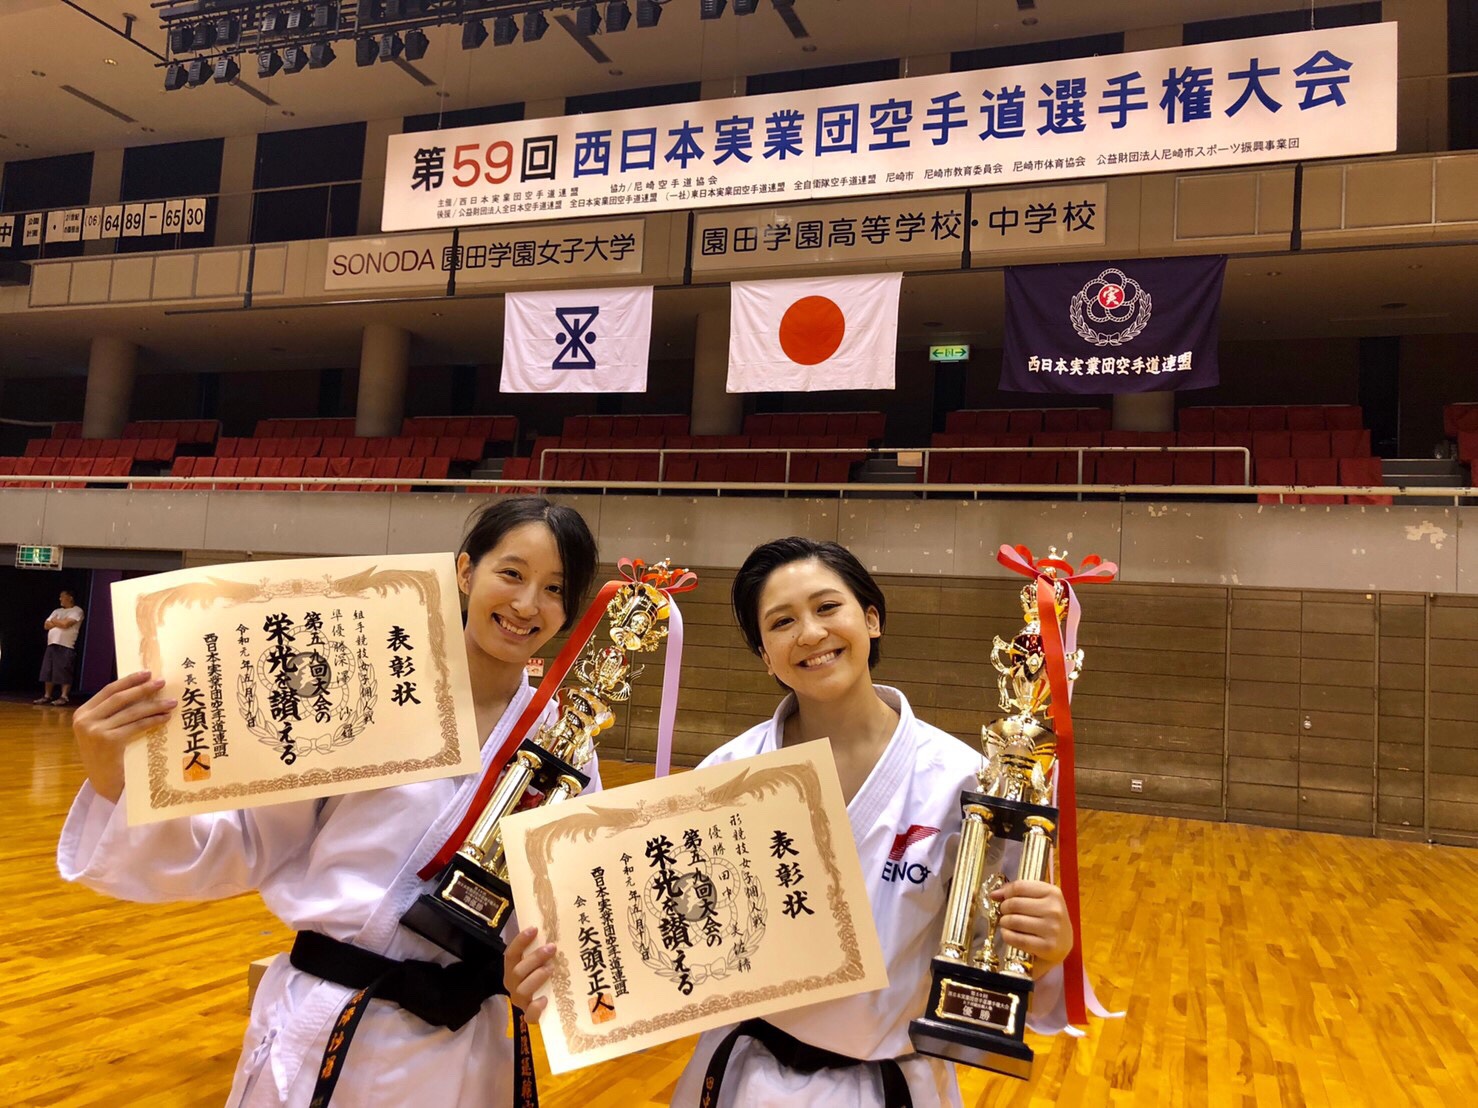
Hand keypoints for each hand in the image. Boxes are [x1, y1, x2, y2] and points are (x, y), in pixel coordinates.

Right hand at [72, 671, 176, 802]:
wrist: (104, 782)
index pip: (108, 691)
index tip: (146, 673)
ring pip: (131, 712)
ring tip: (172, 702)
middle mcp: (85, 720)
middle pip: (119, 698)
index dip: (128, 680)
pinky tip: (165, 718)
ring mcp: (95, 731)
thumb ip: (114, 712)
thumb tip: (142, 688)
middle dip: (143, 688)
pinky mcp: (108, 741)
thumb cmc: (108, 754)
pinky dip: (153, 720)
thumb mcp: (103, 729)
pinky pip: (136, 725)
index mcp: (82, 714)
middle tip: (162, 682)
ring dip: (154, 705)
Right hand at [504, 926, 556, 1019]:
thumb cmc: (542, 977)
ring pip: (522, 990)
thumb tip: (556, 930)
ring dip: (537, 977)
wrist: (543, 1006)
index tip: (534, 929)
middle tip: (552, 948)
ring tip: (551, 968)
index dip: (520, 941)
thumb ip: (542, 950)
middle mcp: (513, 984)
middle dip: (535, 958)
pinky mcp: (529, 1016)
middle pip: (518, 971)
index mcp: (513, 969)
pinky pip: (529, 1014)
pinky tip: (545, 999)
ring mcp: (520, 1000)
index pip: (511, 954)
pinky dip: (536, 1007)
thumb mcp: (539, 963)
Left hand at [990, 879, 1072, 973]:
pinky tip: (1009, 934)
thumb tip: (994, 894)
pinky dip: (1007, 936)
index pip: (1019, 887)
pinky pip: (1017, 939)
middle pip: (1014, 903)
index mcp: (1053, 893)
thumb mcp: (1038, 901)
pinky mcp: (1047, 947)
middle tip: (1005, 913)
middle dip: (1004, 909)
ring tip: (1007, 924)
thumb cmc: (1047, 919)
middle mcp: (1054, 909)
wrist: (1063, 946)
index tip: (1004, 898)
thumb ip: (1017, 893)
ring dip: (1004, 923)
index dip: (1006, 893)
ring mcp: (1052, 929)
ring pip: (1014, 921)